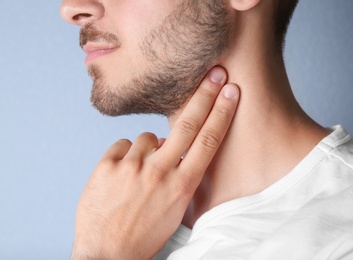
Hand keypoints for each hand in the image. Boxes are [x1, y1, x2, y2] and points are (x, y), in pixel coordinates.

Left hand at [71, 67, 239, 259]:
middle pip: (187, 124)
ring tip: (139, 173)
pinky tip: (122, 175)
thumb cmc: (144, 234)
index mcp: (182, 185)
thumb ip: (178, 176)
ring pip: (147, 137)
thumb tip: (171, 146)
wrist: (107, 254)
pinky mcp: (107, 166)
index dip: (221, 113)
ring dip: (147, 149)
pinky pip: (122, 145)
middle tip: (215, 74)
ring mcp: (132, 167)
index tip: (231, 92)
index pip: (208, 141)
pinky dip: (124, 156)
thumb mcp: (174, 209)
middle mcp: (160, 172)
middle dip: (204, 96)